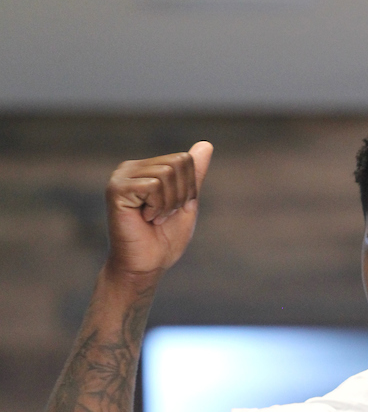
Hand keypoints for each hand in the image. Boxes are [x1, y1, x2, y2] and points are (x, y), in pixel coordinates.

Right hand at [105, 141, 212, 276]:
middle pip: (177, 163)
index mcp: (146, 168)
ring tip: (153, 218)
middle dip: (180, 195)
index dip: (189, 188)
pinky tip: (144, 219)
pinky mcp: (117, 189)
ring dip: (168, 204)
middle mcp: (130, 168)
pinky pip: (154, 186)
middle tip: (162, 215)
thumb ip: (194, 175)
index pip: (184, 159)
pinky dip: (157, 207)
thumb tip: (206, 144)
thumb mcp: (187, 203)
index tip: (173, 209)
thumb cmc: (164, 240)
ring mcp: (121, 177)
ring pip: (166, 173)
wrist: (145, 267)